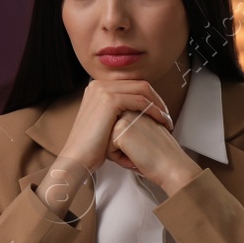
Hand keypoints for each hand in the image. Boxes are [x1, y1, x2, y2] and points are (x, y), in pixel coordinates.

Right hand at [43, 79, 174, 216]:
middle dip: (157, 99)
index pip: (131, 85)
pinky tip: (161, 121)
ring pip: (142, 89)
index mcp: (97, 88)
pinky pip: (140, 100)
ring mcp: (103, 90)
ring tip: (167, 119)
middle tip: (167, 115)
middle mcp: (99, 85)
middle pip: (138, 84)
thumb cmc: (91, 147)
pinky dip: (154, 110)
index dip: (149, 97)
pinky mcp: (110, 100)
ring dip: (158, 104)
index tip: (159, 111)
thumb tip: (136, 109)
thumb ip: (117, 111)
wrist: (77, 158)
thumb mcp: (104, 122)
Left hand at [110, 103, 200, 196]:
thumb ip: (131, 128)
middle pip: (110, 136)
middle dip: (123, 149)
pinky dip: (120, 159)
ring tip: (139, 154)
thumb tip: (111, 135)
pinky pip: (107, 150)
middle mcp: (130, 110)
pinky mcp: (119, 130)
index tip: (146, 146)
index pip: (117, 132)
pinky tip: (136, 157)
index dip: (129, 146)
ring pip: (107, 142)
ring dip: (121, 154)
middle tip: (143, 151)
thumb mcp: (145, 134)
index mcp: (137, 110)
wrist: (173, 166)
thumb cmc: (162, 156)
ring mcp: (124, 118)